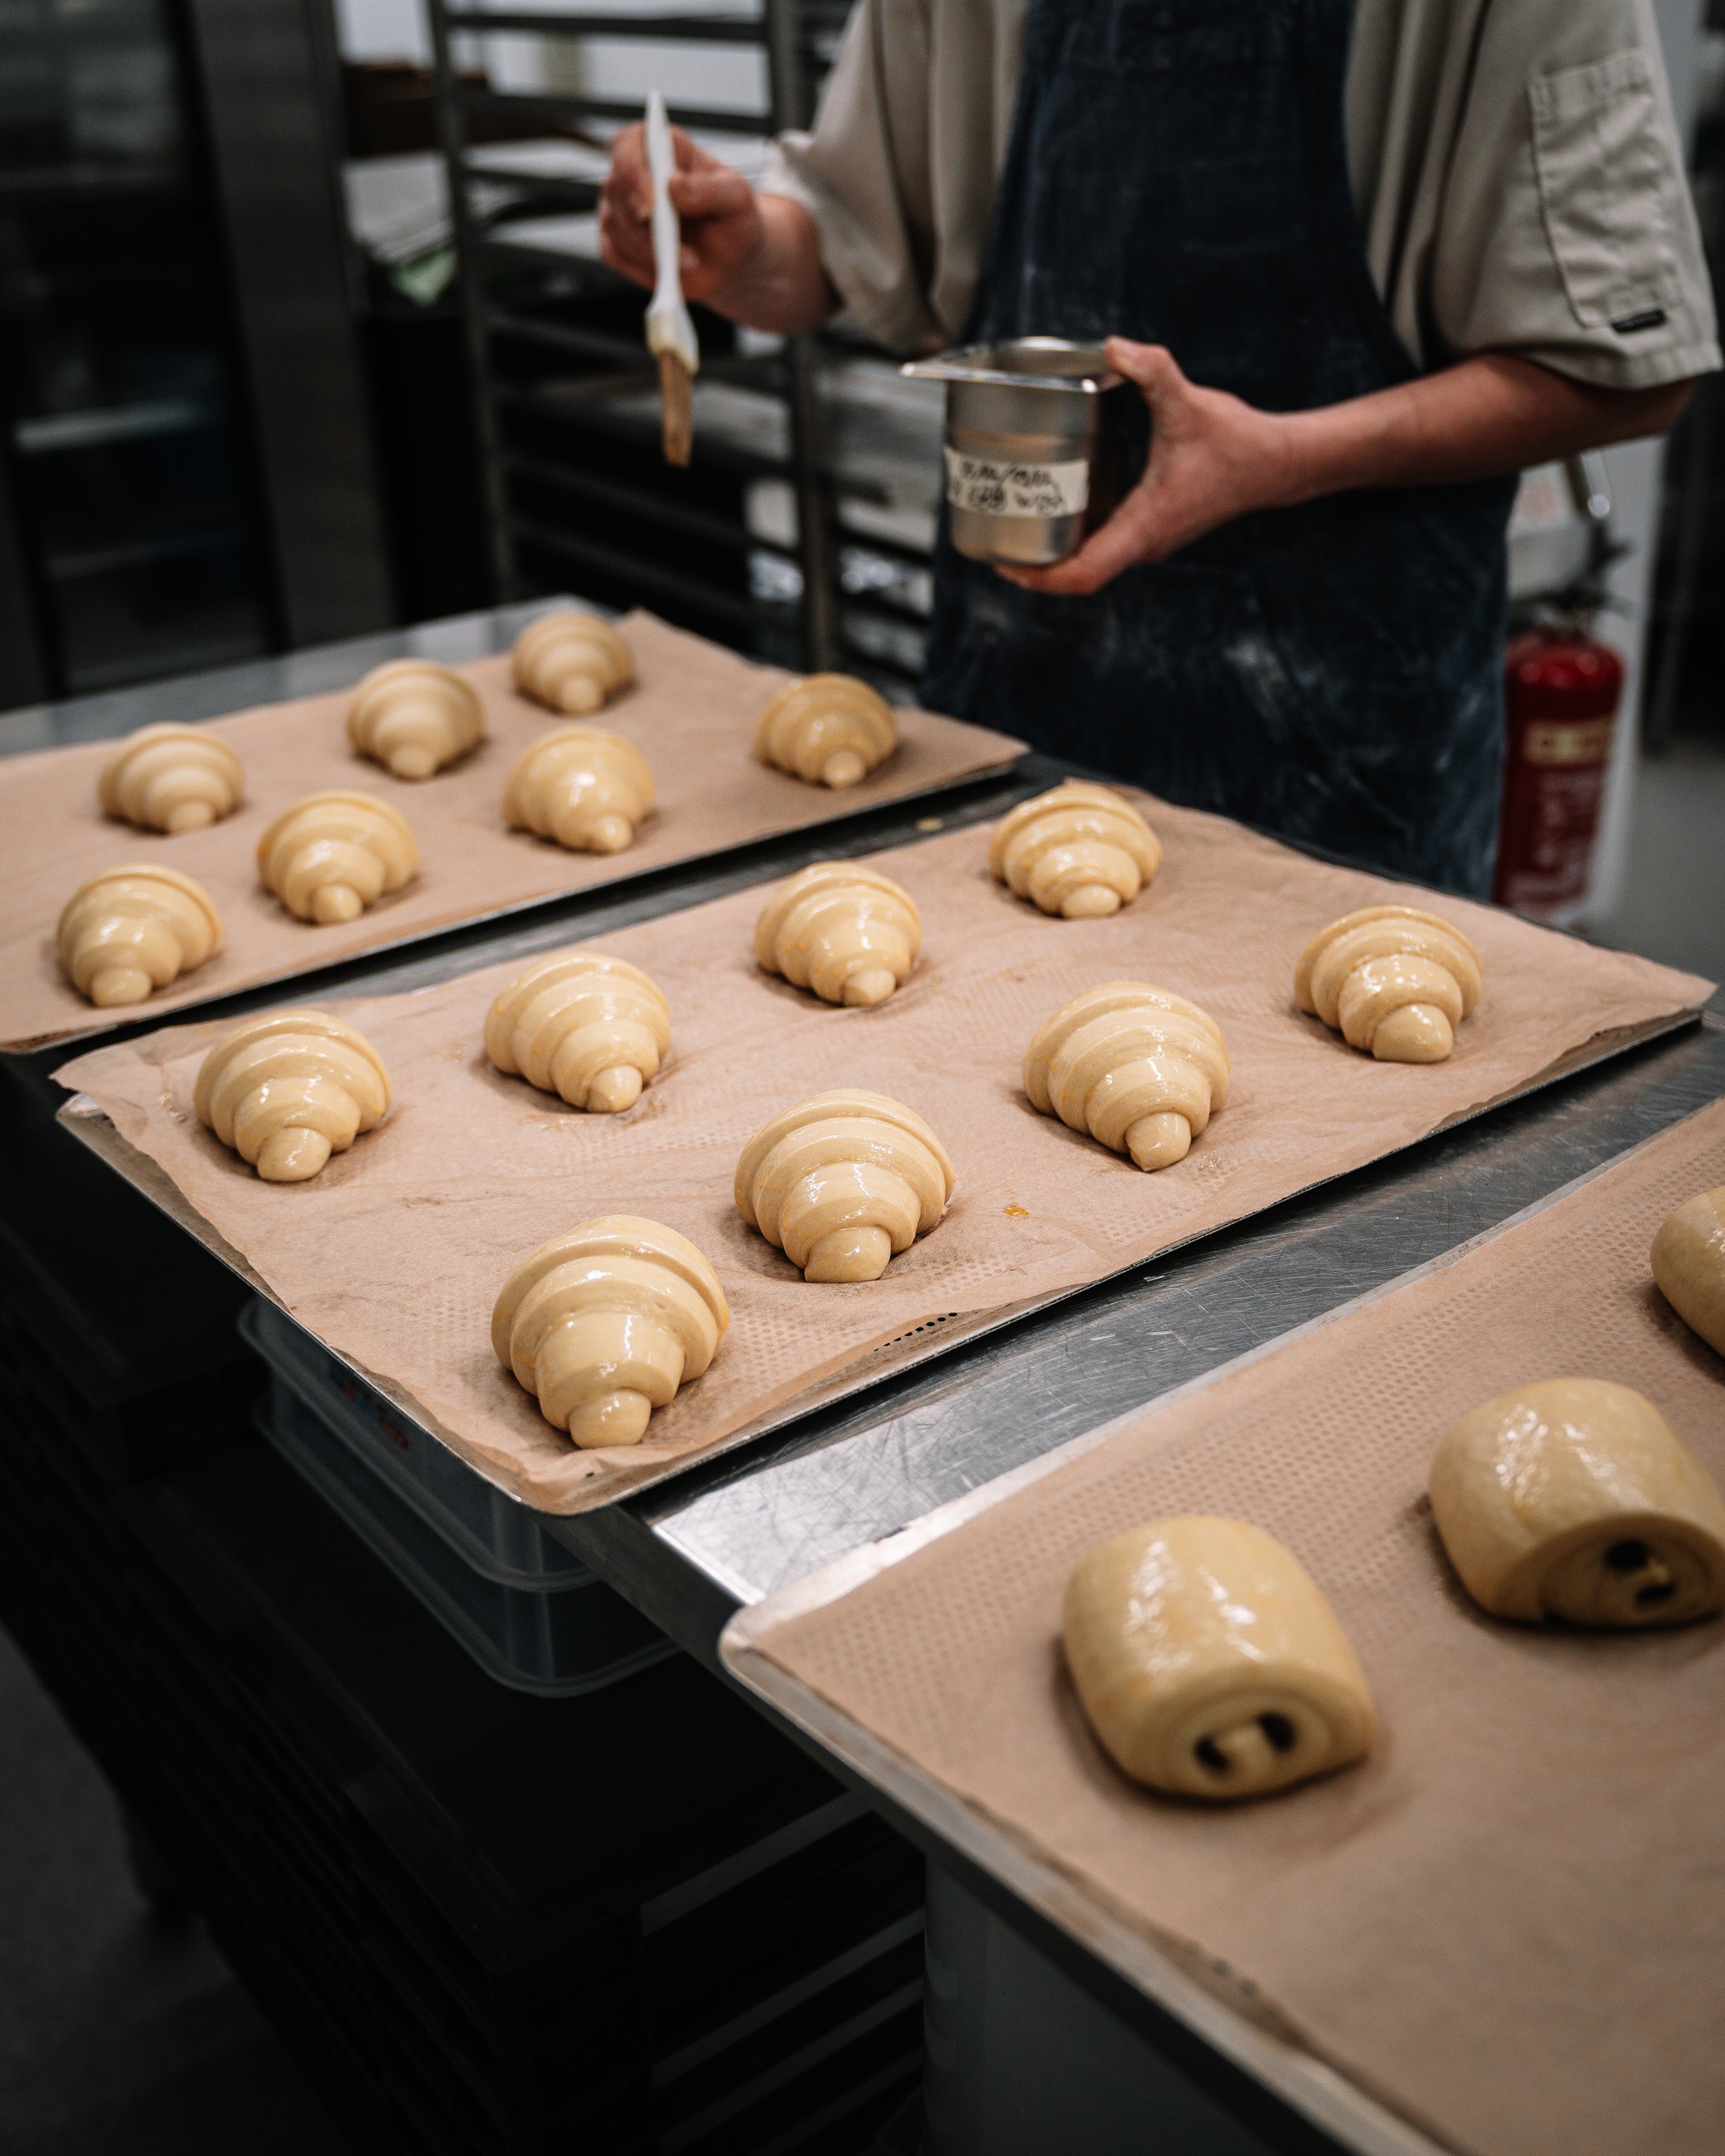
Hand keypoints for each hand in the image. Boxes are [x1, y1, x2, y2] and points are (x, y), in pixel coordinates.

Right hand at [598, 122, 766, 307]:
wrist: (731, 259)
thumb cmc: (732, 217)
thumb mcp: (736, 198)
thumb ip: (709, 189)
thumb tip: (674, 185)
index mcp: (662, 149)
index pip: (628, 145)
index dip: (632, 169)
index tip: (651, 201)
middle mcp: (635, 174)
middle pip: (616, 187)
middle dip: (640, 220)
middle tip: (671, 243)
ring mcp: (622, 208)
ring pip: (614, 223)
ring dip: (648, 248)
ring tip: (689, 260)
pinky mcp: (619, 242)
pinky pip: (613, 252)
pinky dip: (640, 265)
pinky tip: (668, 269)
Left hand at [1000, 338, 1696, 597]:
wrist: (1282, 463)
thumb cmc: (1240, 442)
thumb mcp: (1189, 402)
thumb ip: (1152, 371)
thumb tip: (1115, 346)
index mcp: (1144, 528)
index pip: (1083, 575)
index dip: (1039, 578)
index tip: (1004, 566)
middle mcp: (1144, 543)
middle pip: (1075, 575)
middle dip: (1032, 566)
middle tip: (992, 540)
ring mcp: (1150, 539)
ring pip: (1089, 561)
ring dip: (1052, 552)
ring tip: (1011, 527)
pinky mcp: (1155, 526)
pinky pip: (1104, 542)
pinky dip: (1075, 534)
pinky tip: (1055, 506)